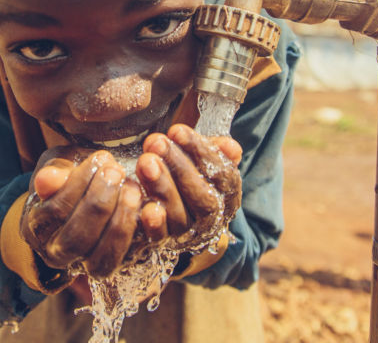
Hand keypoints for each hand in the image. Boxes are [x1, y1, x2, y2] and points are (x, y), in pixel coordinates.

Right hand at [20, 147, 142, 277]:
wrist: (88, 194)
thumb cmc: (71, 176)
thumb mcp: (60, 166)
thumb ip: (55, 172)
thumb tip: (46, 180)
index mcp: (38, 227)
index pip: (55, 212)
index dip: (78, 185)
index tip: (101, 158)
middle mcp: (57, 254)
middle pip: (76, 241)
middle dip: (99, 204)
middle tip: (116, 172)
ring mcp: (86, 265)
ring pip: (101, 260)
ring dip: (120, 223)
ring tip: (133, 189)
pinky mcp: (116, 267)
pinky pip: (128, 261)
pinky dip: (142, 235)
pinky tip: (151, 208)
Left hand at [134, 124, 241, 247]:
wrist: (172, 217)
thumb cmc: (187, 177)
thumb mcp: (202, 162)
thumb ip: (214, 153)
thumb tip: (232, 148)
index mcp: (228, 195)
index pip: (222, 173)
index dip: (200, 151)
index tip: (176, 130)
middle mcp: (212, 219)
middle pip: (203, 198)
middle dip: (180, 167)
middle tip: (157, 143)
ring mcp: (188, 235)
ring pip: (180, 216)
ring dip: (162, 187)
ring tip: (145, 161)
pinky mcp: (162, 246)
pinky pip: (159, 238)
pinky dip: (153, 224)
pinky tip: (145, 207)